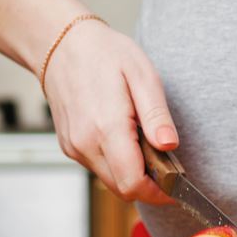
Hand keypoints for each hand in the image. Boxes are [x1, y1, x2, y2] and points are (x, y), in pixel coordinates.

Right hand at [43, 20, 176, 204]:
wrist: (60, 44)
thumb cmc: (104, 54)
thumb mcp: (142, 76)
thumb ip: (157, 116)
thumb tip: (169, 146)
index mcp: (106, 128)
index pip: (134, 184)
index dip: (159, 193)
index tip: (176, 186)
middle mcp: (85, 144)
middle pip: (124, 189)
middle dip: (149, 185)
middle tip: (167, 165)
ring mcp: (74, 147)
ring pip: (111, 182)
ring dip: (133, 175)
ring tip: (145, 145)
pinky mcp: (70, 146)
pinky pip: (99, 169)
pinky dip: (117, 165)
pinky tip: (125, 140)